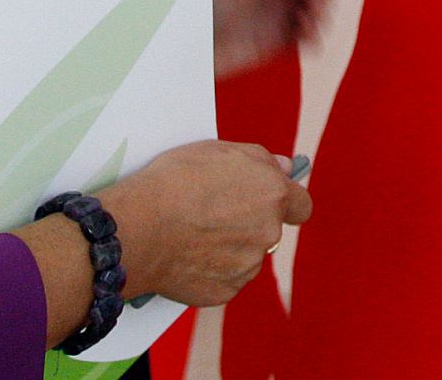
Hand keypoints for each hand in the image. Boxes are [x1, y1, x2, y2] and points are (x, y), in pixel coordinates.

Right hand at [110, 140, 311, 307]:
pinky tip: (187, 256)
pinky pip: (225, 279)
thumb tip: (286, 168)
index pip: (301, 205)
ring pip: (246, 257)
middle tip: (214, 215)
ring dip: (230, 248)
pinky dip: (211, 271)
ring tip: (193, 234)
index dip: (286, 202)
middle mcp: (268, 233)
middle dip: (249, 224)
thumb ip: (261, 159)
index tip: (272, 202)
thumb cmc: (176, 181)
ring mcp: (247, 266)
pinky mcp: (225, 291)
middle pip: (268, 230)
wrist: (140, 227)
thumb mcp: (220, 150)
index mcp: (273, 195)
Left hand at [214, 0, 330, 79]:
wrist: (192, 44)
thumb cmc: (213, 5)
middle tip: (315, 11)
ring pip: (314, 11)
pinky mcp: (274, 40)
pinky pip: (304, 37)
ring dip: (320, 20)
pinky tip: (309, 45)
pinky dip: (313, 40)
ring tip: (309, 30)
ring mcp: (275, 13)